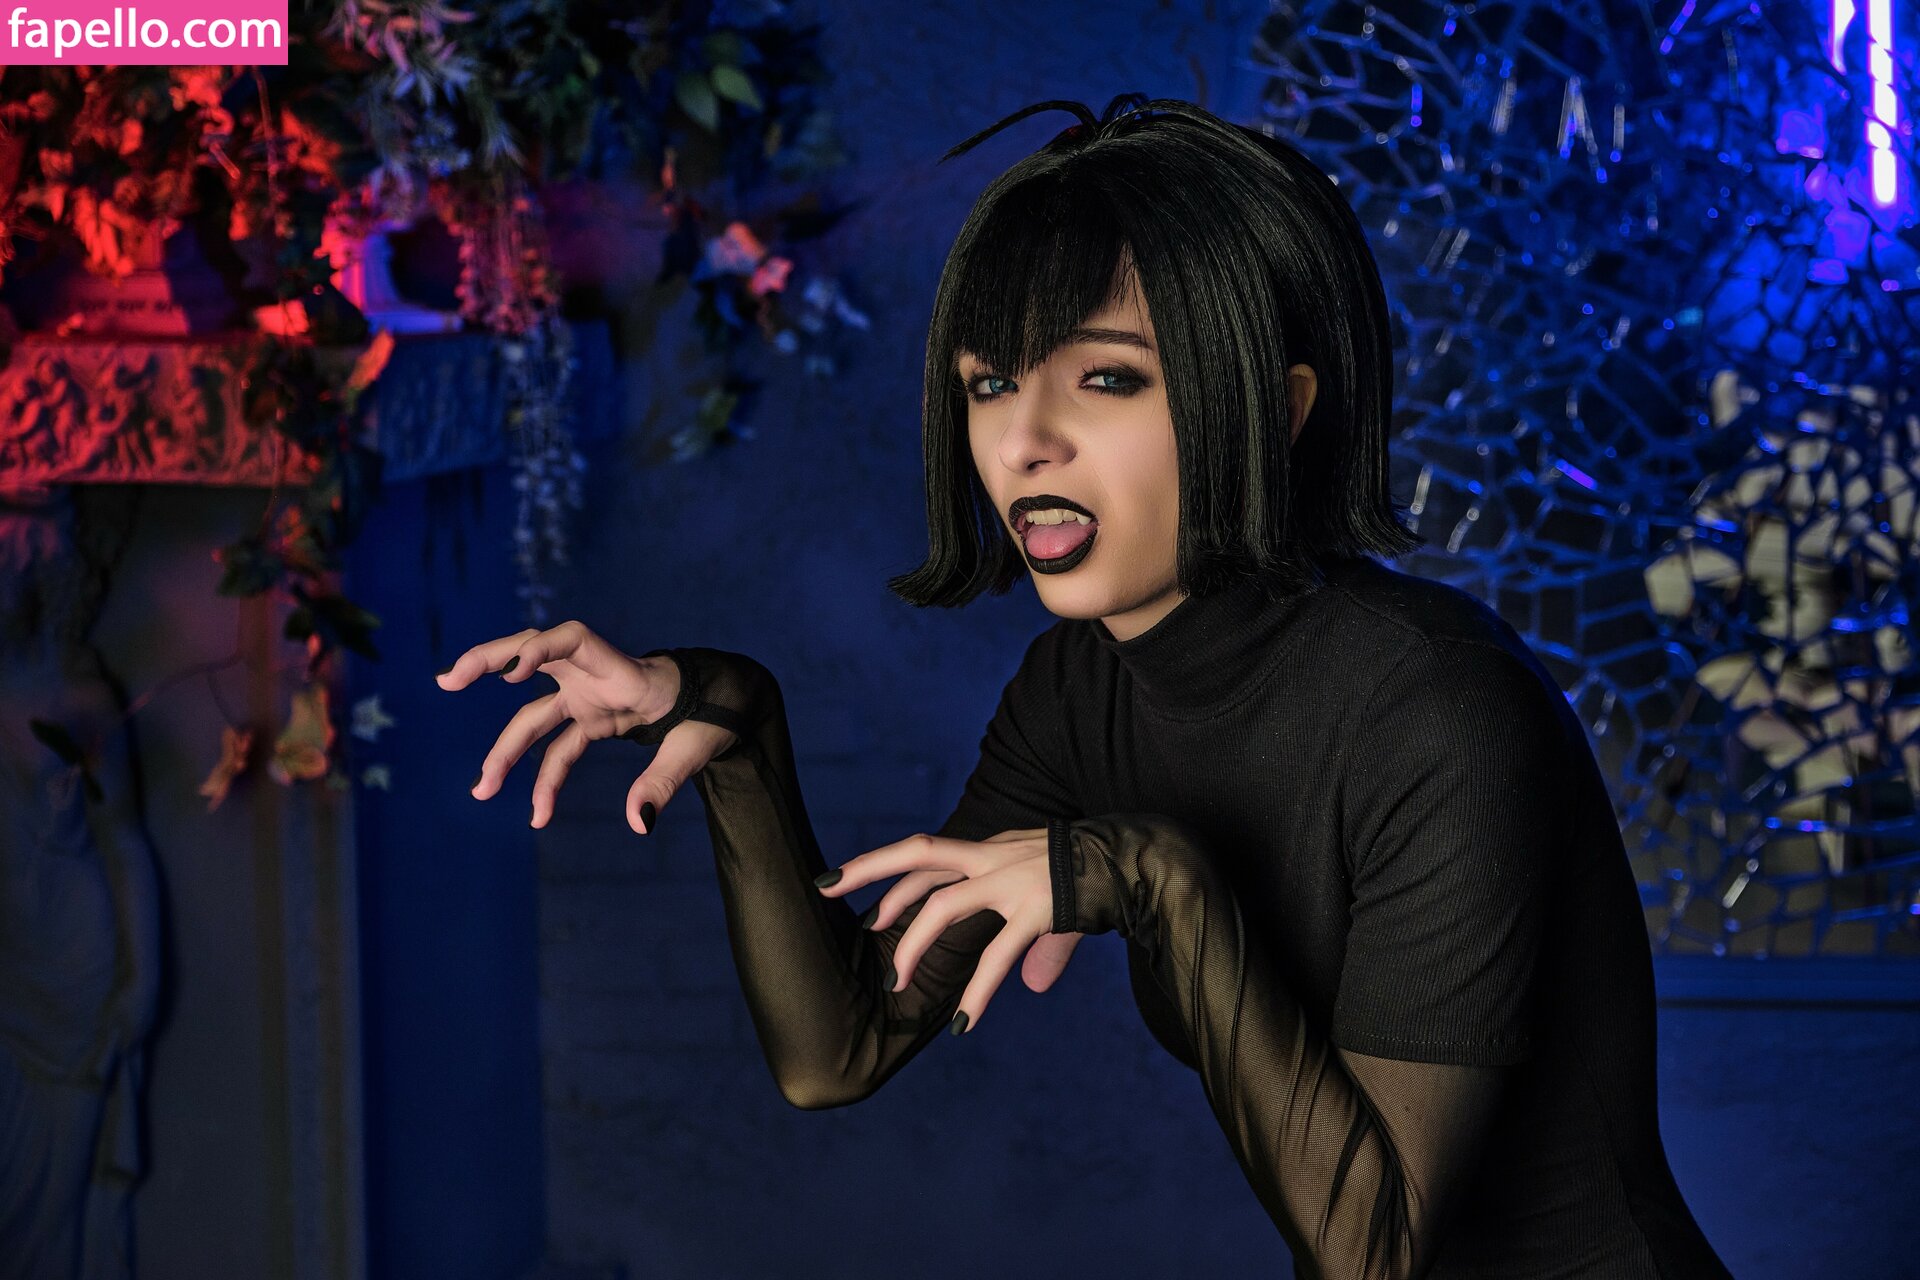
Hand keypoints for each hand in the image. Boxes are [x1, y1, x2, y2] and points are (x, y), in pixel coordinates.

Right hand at [435, 621, 733, 833]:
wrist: (720, 705)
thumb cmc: (712, 715)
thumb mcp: (696, 747)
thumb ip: (665, 781)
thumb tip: (639, 823)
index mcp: (623, 670)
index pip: (575, 640)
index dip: (541, 648)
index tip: (513, 673)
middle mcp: (595, 677)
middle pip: (531, 655)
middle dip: (487, 661)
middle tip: (448, 680)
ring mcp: (587, 697)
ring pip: (531, 713)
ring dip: (505, 751)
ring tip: (481, 790)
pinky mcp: (589, 719)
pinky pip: (556, 749)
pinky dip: (545, 781)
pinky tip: (538, 816)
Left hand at [815, 827, 1085, 1032]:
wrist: (1138, 861)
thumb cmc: (1096, 876)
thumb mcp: (1053, 901)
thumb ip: (1037, 943)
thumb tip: (1033, 986)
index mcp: (991, 850)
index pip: (926, 854)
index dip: (883, 871)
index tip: (842, 886)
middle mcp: (994, 856)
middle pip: (919, 853)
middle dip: (869, 870)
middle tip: (825, 890)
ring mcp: (1013, 879)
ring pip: (945, 907)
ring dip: (913, 947)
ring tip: (895, 986)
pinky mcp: (1037, 908)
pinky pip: (997, 955)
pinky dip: (977, 990)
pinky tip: (964, 1023)